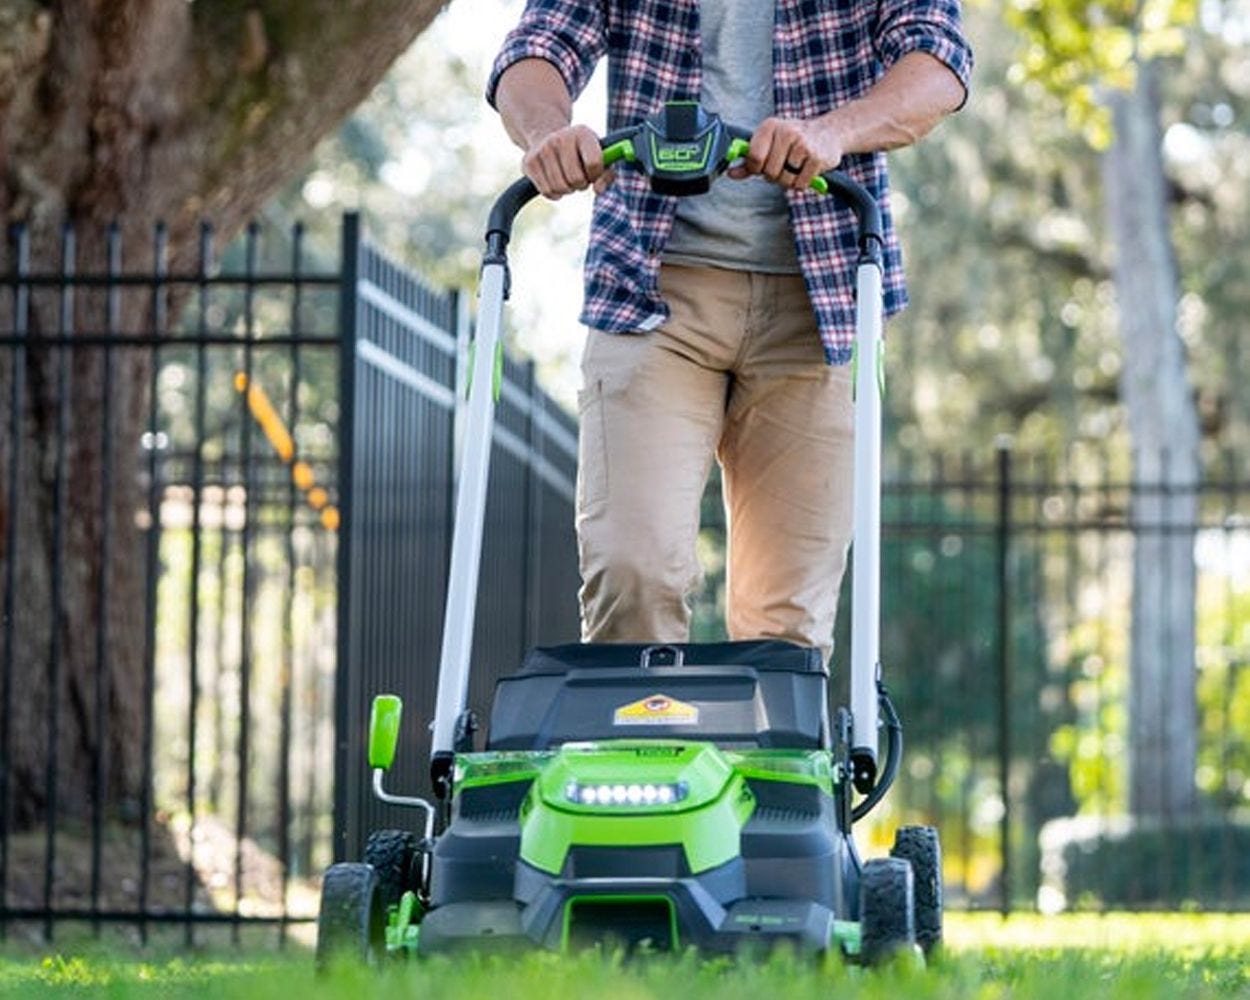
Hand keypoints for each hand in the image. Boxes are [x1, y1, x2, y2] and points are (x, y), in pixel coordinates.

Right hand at [522, 124, 613, 199]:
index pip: (594, 163)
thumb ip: (605, 174)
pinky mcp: (529, 162)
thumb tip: (598, 190)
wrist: (547, 136)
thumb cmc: (579, 152)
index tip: (593, 172)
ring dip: (567, 190)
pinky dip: (554, 193)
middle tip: (579, 177)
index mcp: (582, 133)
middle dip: (581, 184)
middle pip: (576, 179)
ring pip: (561, 188)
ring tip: (567, 178)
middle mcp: (560, 138)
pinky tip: (555, 182)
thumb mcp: (597, 156)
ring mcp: (542, 149)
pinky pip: (546, 191)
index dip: (596, 175)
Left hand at [728, 116, 844, 191]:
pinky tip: (806, 170)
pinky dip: (802, 183)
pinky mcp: (817, 158)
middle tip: (783, 166)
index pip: (754, 158)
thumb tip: (730, 173)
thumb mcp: (769, 143)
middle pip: (769, 172)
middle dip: (774, 175)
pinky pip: (800, 184)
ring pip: (784, 180)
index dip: (756, 169)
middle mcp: (786, 132)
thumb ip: (749, 160)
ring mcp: (803, 144)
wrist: (828, 133)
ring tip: (795, 166)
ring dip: (789, 180)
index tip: (761, 167)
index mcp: (770, 126)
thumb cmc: (793, 140)